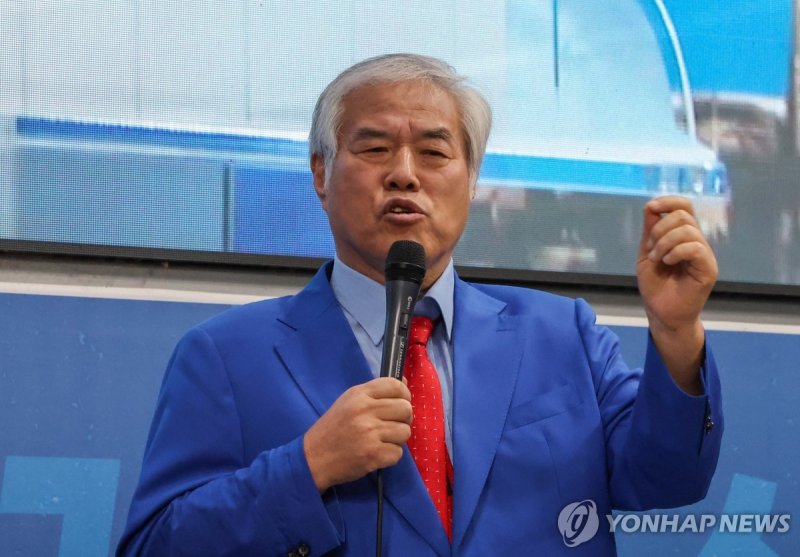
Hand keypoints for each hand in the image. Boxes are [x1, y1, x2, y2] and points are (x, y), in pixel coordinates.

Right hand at [303, 377, 411, 491]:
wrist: (314, 458)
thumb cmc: (333, 428)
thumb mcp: (348, 401)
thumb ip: (375, 392)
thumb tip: (405, 383)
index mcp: (359, 395)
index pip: (395, 385)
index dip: (404, 394)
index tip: (400, 403)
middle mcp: (365, 411)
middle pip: (405, 408)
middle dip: (404, 418)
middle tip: (392, 424)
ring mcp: (370, 434)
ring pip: (405, 431)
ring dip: (397, 438)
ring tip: (383, 440)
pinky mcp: (374, 455)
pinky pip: (398, 452)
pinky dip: (390, 455)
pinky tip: (377, 453)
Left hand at [637, 196, 717, 392]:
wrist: (661, 313)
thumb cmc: (655, 285)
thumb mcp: (647, 252)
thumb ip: (650, 230)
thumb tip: (651, 206)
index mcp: (683, 236)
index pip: (684, 206)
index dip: (669, 201)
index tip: (651, 208)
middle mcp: (696, 242)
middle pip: (684, 214)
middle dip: (660, 228)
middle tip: (651, 249)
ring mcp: (704, 255)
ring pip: (688, 230)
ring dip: (664, 242)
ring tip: (657, 259)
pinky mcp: (708, 269)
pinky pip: (695, 247)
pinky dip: (676, 251)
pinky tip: (667, 262)